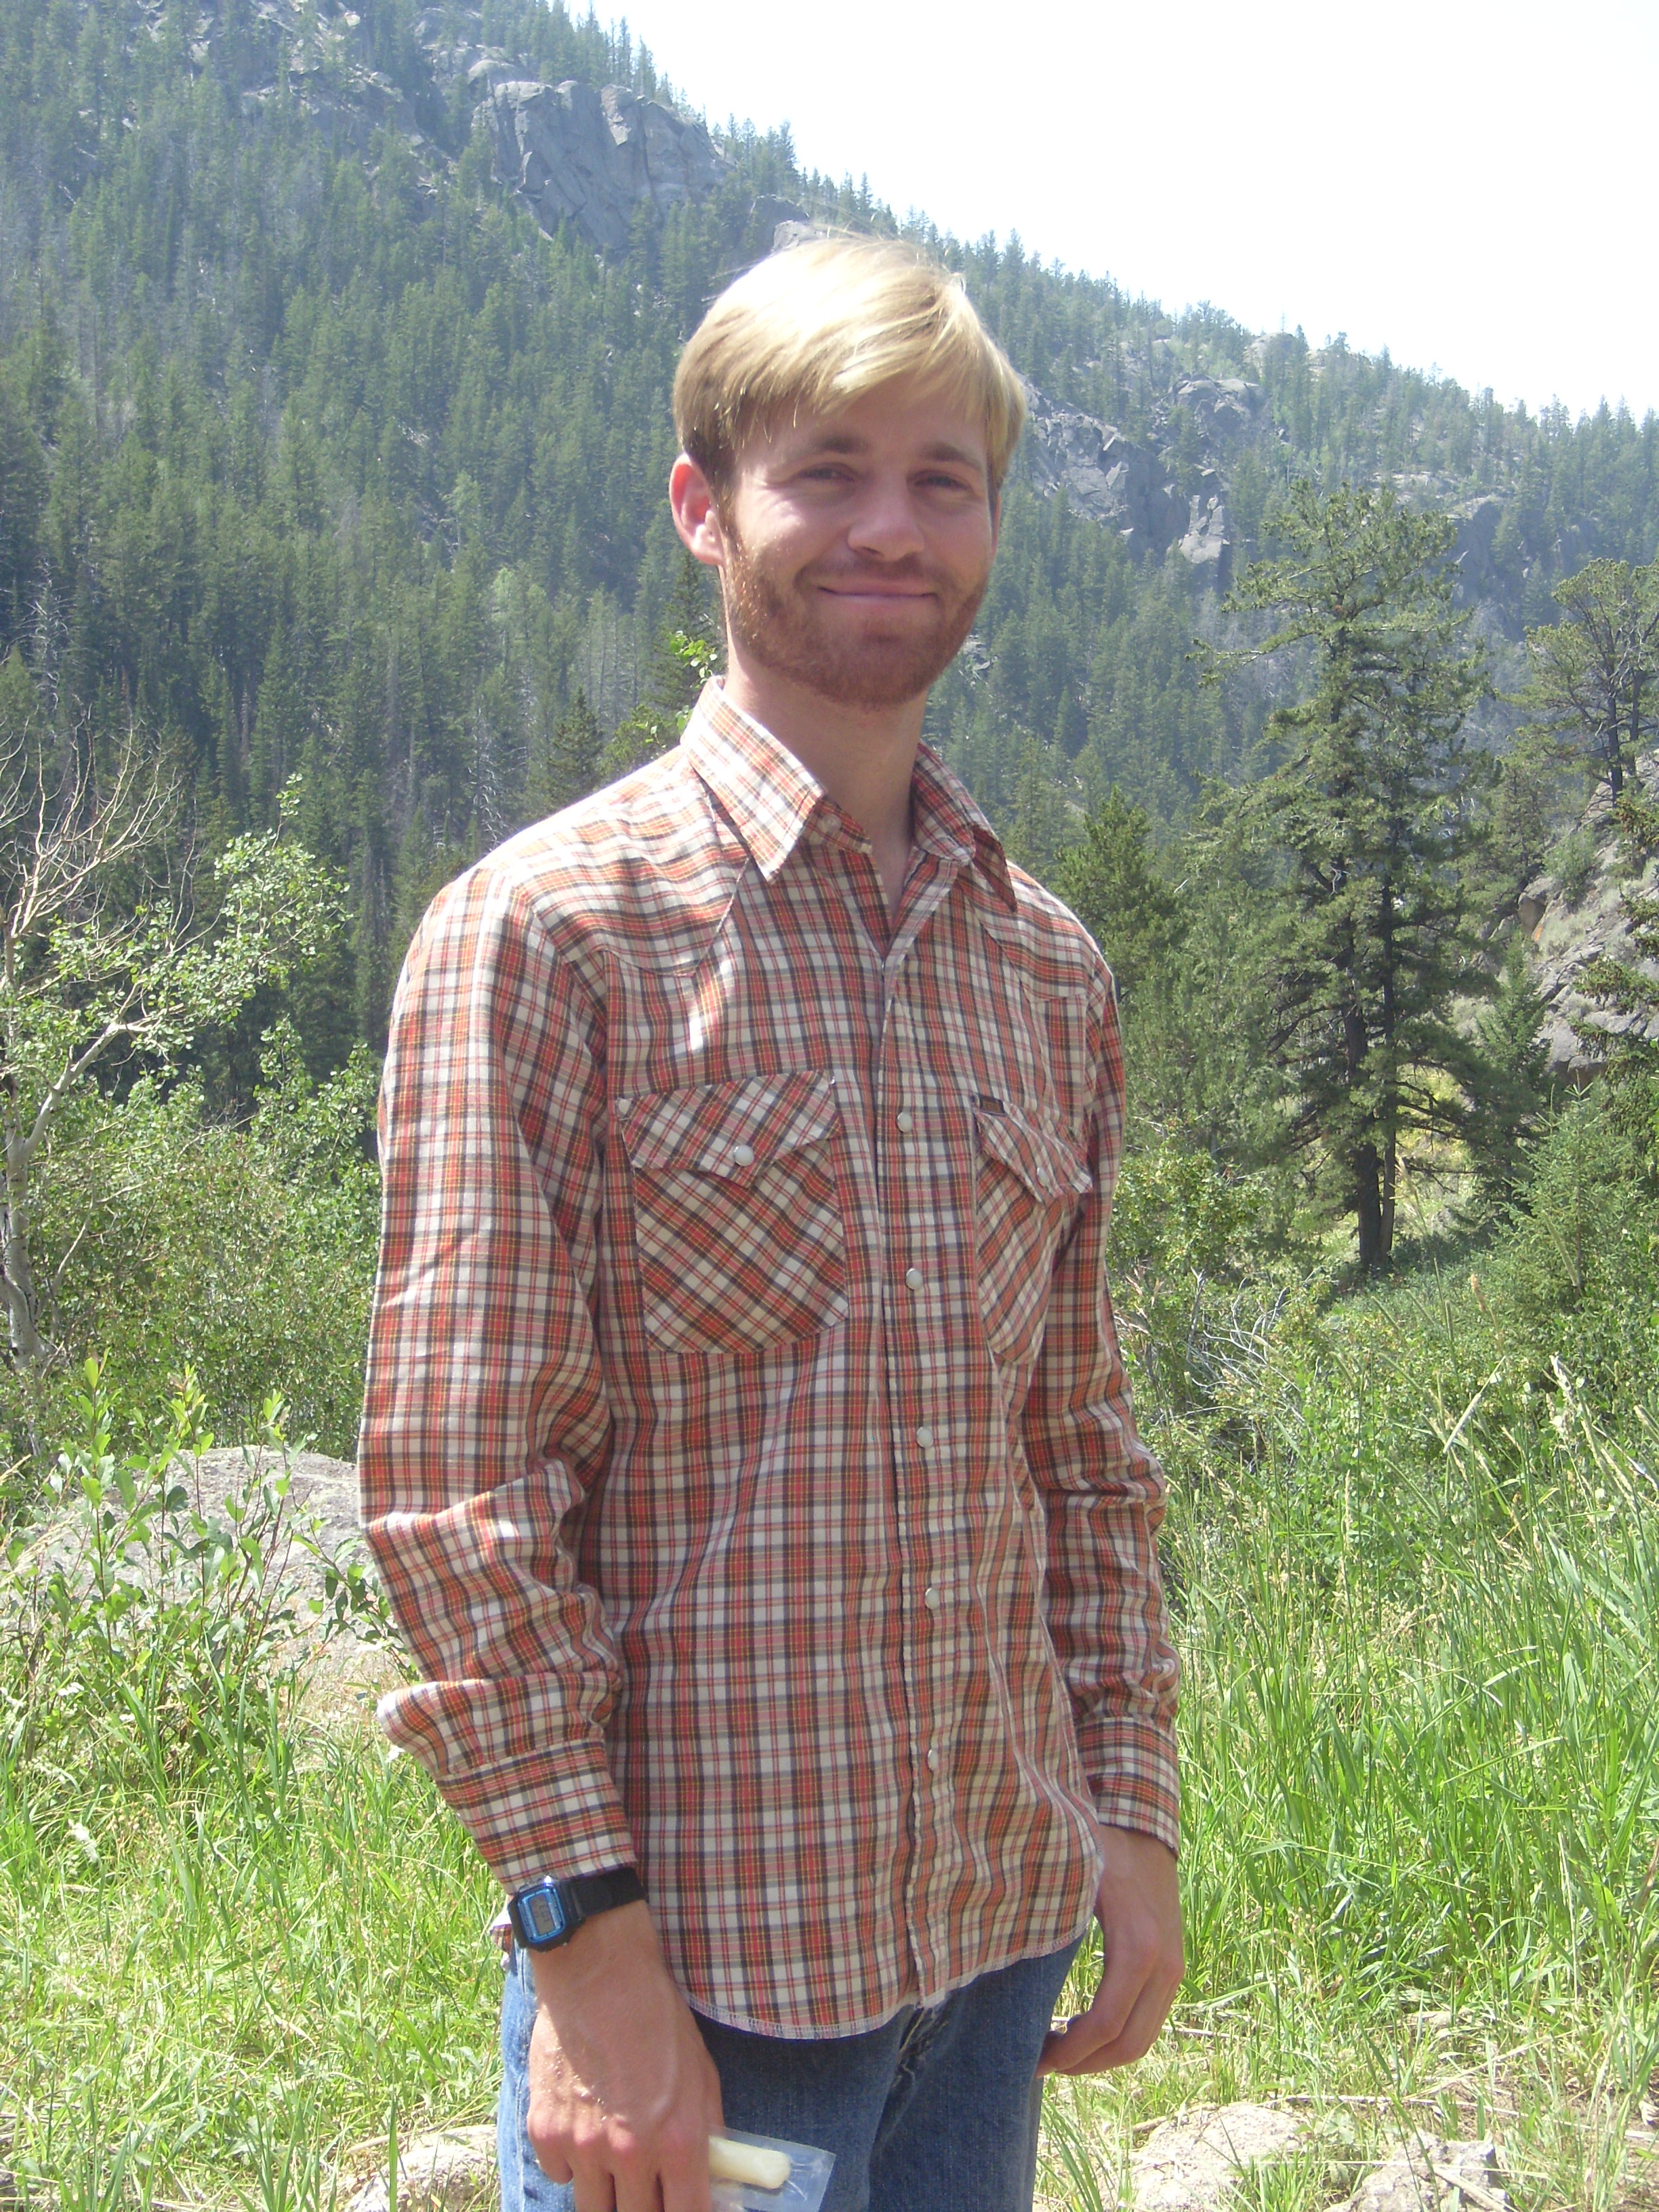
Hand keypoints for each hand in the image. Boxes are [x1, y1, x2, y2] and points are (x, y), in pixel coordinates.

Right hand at [526, 1899, 724, 2210]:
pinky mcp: (545, 2133)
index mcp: (677, 2140)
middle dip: (646, 2205)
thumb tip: (714, 2177)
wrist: (598, 1972)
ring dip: (608, 2192)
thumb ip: (709, 2132)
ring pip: (595, 2209)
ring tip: (615, 2162)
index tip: (685, 2207)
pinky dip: (572, 2163)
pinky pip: (561, 2174)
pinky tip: (583, 2129)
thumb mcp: (702, 2071)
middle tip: (647, 2184)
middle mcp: (629, 2154)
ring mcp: (583, 2147)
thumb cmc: (657, 2016)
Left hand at [1038, 1823, 1182, 2074]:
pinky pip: (1149, 2022)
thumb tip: (991, 1947)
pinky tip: (1081, 2026)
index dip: (1068, 2053)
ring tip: (1057, 2047)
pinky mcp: (1174, 1969)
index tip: (1033, 2059)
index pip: (1104, 2024)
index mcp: (1138, 1948)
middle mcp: (1165, 1967)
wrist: (1145, 1826)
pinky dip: (1117, 2037)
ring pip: (1142, 2040)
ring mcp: (1174, 1970)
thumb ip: (1042, 1913)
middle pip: (1128, 2045)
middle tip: (1040, 2061)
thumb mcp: (1069, 1876)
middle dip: (1083, 2064)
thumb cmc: (1098, 1847)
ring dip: (1100, 2056)